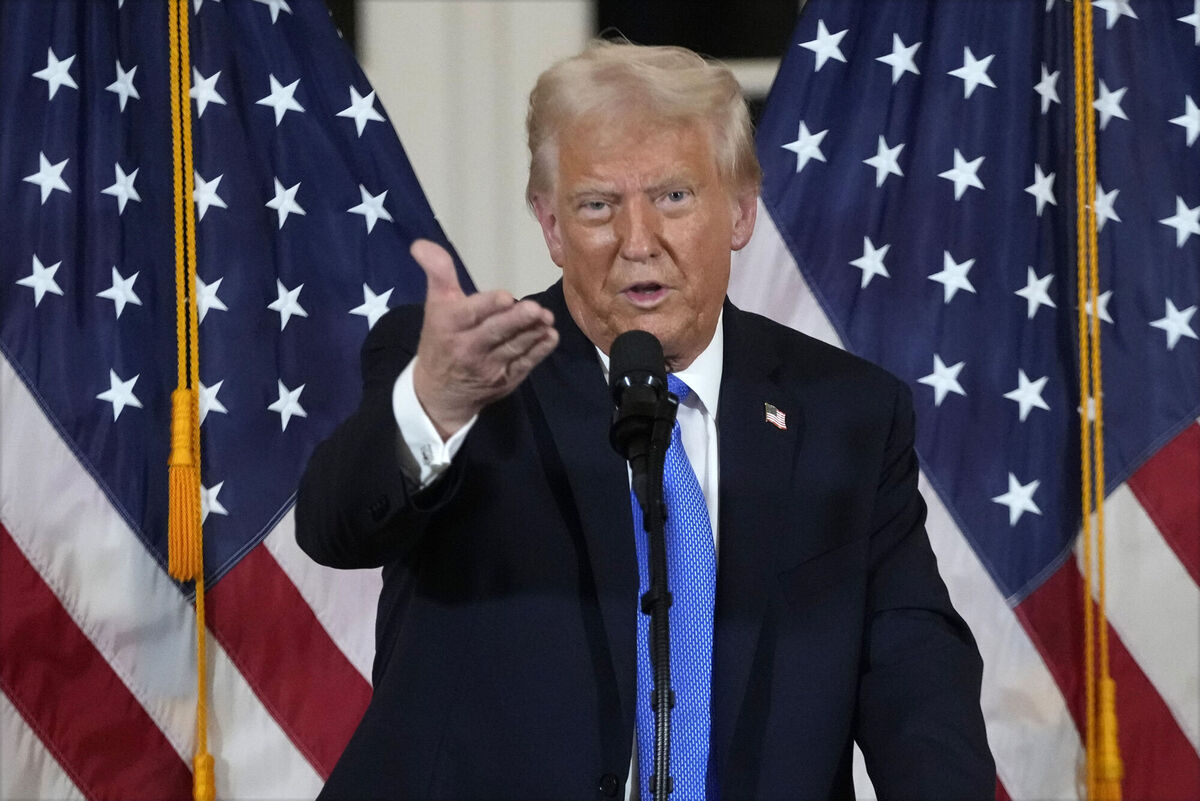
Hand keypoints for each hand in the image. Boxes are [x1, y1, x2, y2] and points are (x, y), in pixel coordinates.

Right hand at [409, 239, 558, 438]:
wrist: (439, 391)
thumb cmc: (441, 338)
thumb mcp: (435, 304)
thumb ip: (437, 273)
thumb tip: (421, 244)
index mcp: (449, 325)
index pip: (470, 314)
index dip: (488, 306)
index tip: (507, 297)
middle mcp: (468, 348)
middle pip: (495, 332)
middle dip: (517, 321)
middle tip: (537, 309)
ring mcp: (488, 368)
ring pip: (513, 347)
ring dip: (533, 333)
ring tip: (547, 319)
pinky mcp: (505, 381)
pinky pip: (524, 365)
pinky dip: (538, 352)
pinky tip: (550, 337)